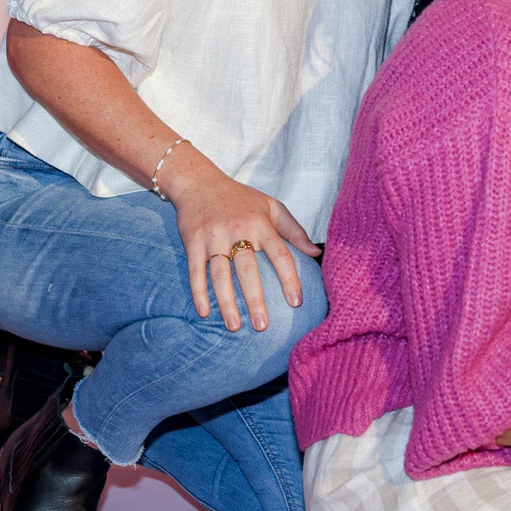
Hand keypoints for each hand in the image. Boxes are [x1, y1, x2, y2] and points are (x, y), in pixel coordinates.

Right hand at [169, 159, 320, 332]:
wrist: (199, 183)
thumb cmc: (241, 199)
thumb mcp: (272, 207)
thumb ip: (295, 231)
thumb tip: (318, 253)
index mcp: (261, 224)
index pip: (280, 254)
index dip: (289, 279)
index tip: (296, 302)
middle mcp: (238, 231)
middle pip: (248, 271)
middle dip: (255, 300)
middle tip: (263, 326)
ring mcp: (213, 237)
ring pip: (220, 275)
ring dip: (227, 303)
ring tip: (235, 327)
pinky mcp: (192, 242)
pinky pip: (195, 271)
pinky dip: (198, 292)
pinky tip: (204, 312)